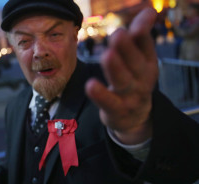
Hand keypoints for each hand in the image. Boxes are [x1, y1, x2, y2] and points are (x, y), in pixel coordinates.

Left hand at [85, 8, 157, 144]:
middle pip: (135, 63)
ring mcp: (130, 96)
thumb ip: (139, 36)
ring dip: (115, 68)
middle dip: (127, 49)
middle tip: (118, 35)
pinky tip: (91, 85)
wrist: (134, 117)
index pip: (145, 47)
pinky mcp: (116, 110)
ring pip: (123, 81)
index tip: (134, 26)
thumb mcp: (140, 59)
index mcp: (148, 63)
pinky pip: (108, 102)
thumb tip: (148, 11)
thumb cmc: (134, 80)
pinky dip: (100, 94)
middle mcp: (142, 79)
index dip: (141, 35)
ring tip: (108, 55)